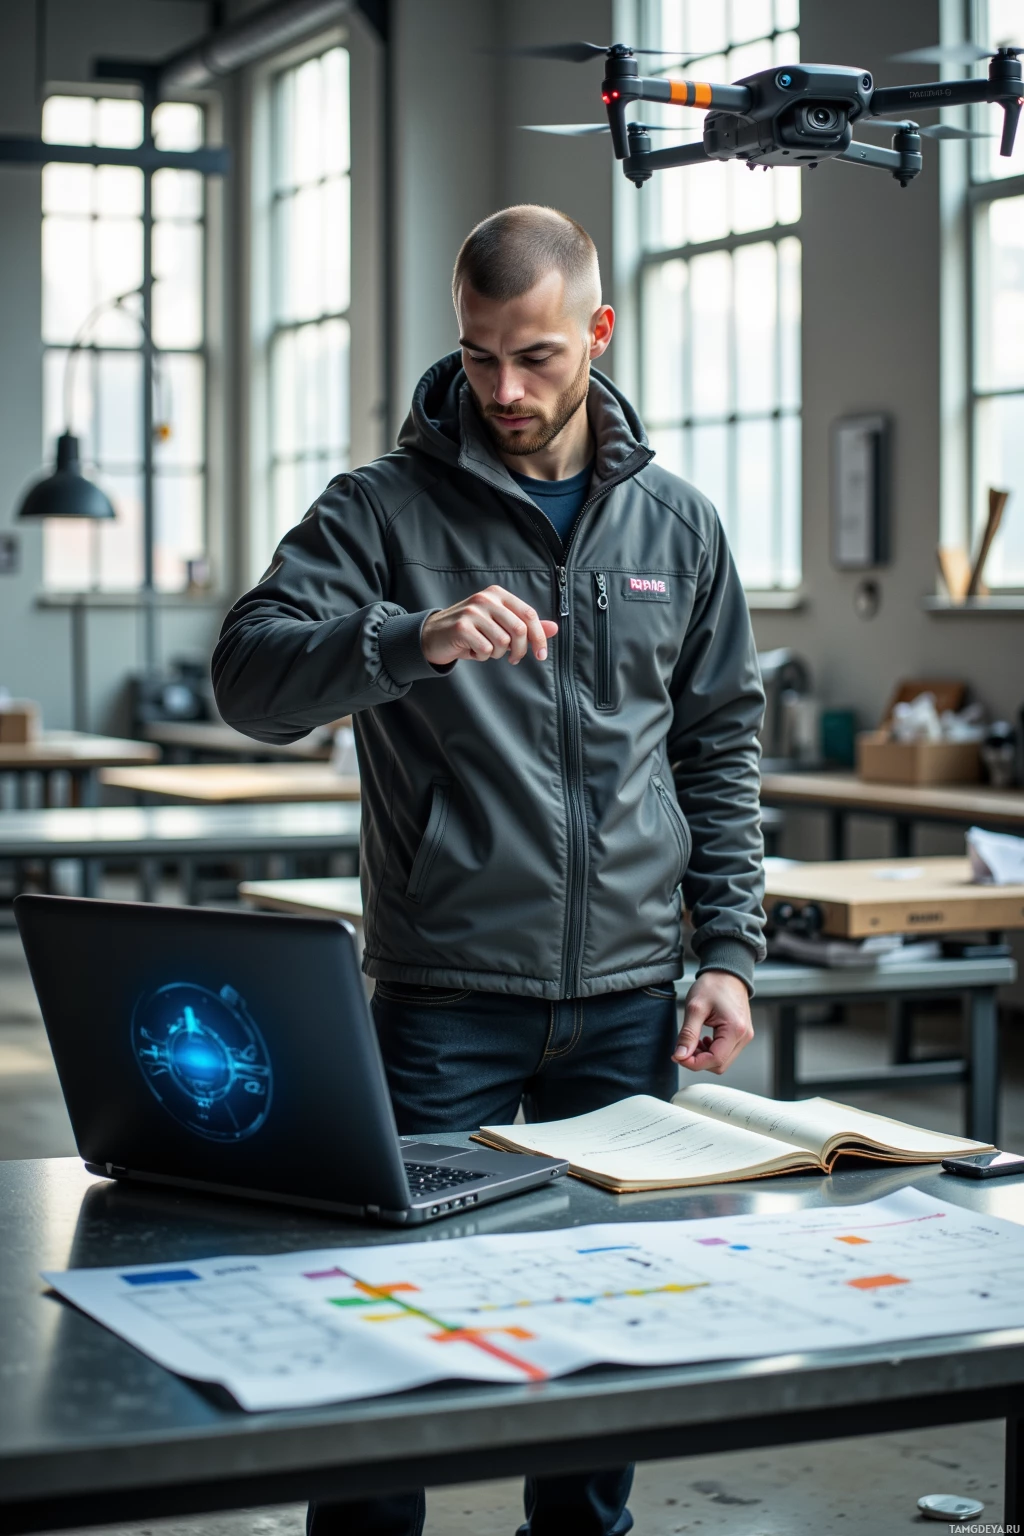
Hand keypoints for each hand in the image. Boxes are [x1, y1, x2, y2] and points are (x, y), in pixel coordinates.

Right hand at [421, 585, 558, 666]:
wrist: (433, 635)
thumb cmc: (471, 631)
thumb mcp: (499, 625)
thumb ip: (526, 626)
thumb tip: (555, 628)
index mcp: (498, 595)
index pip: (529, 614)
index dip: (539, 637)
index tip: (541, 655)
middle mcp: (486, 599)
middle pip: (519, 630)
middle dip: (520, 651)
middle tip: (513, 658)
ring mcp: (473, 611)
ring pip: (502, 643)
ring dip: (497, 654)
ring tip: (484, 648)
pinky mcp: (462, 627)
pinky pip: (486, 650)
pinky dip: (482, 656)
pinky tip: (471, 650)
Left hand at [672, 970, 752, 1074]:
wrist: (727, 973)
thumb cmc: (713, 985)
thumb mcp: (695, 1008)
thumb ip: (688, 1034)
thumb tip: (680, 1056)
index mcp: (735, 1029)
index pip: (715, 1060)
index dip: (694, 1063)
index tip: (678, 1056)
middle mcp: (744, 1036)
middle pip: (719, 1065)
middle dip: (698, 1061)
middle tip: (682, 1048)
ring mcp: (745, 1036)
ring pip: (722, 1061)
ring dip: (704, 1057)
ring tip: (693, 1041)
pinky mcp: (741, 1035)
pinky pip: (726, 1052)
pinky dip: (712, 1051)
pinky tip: (703, 1040)